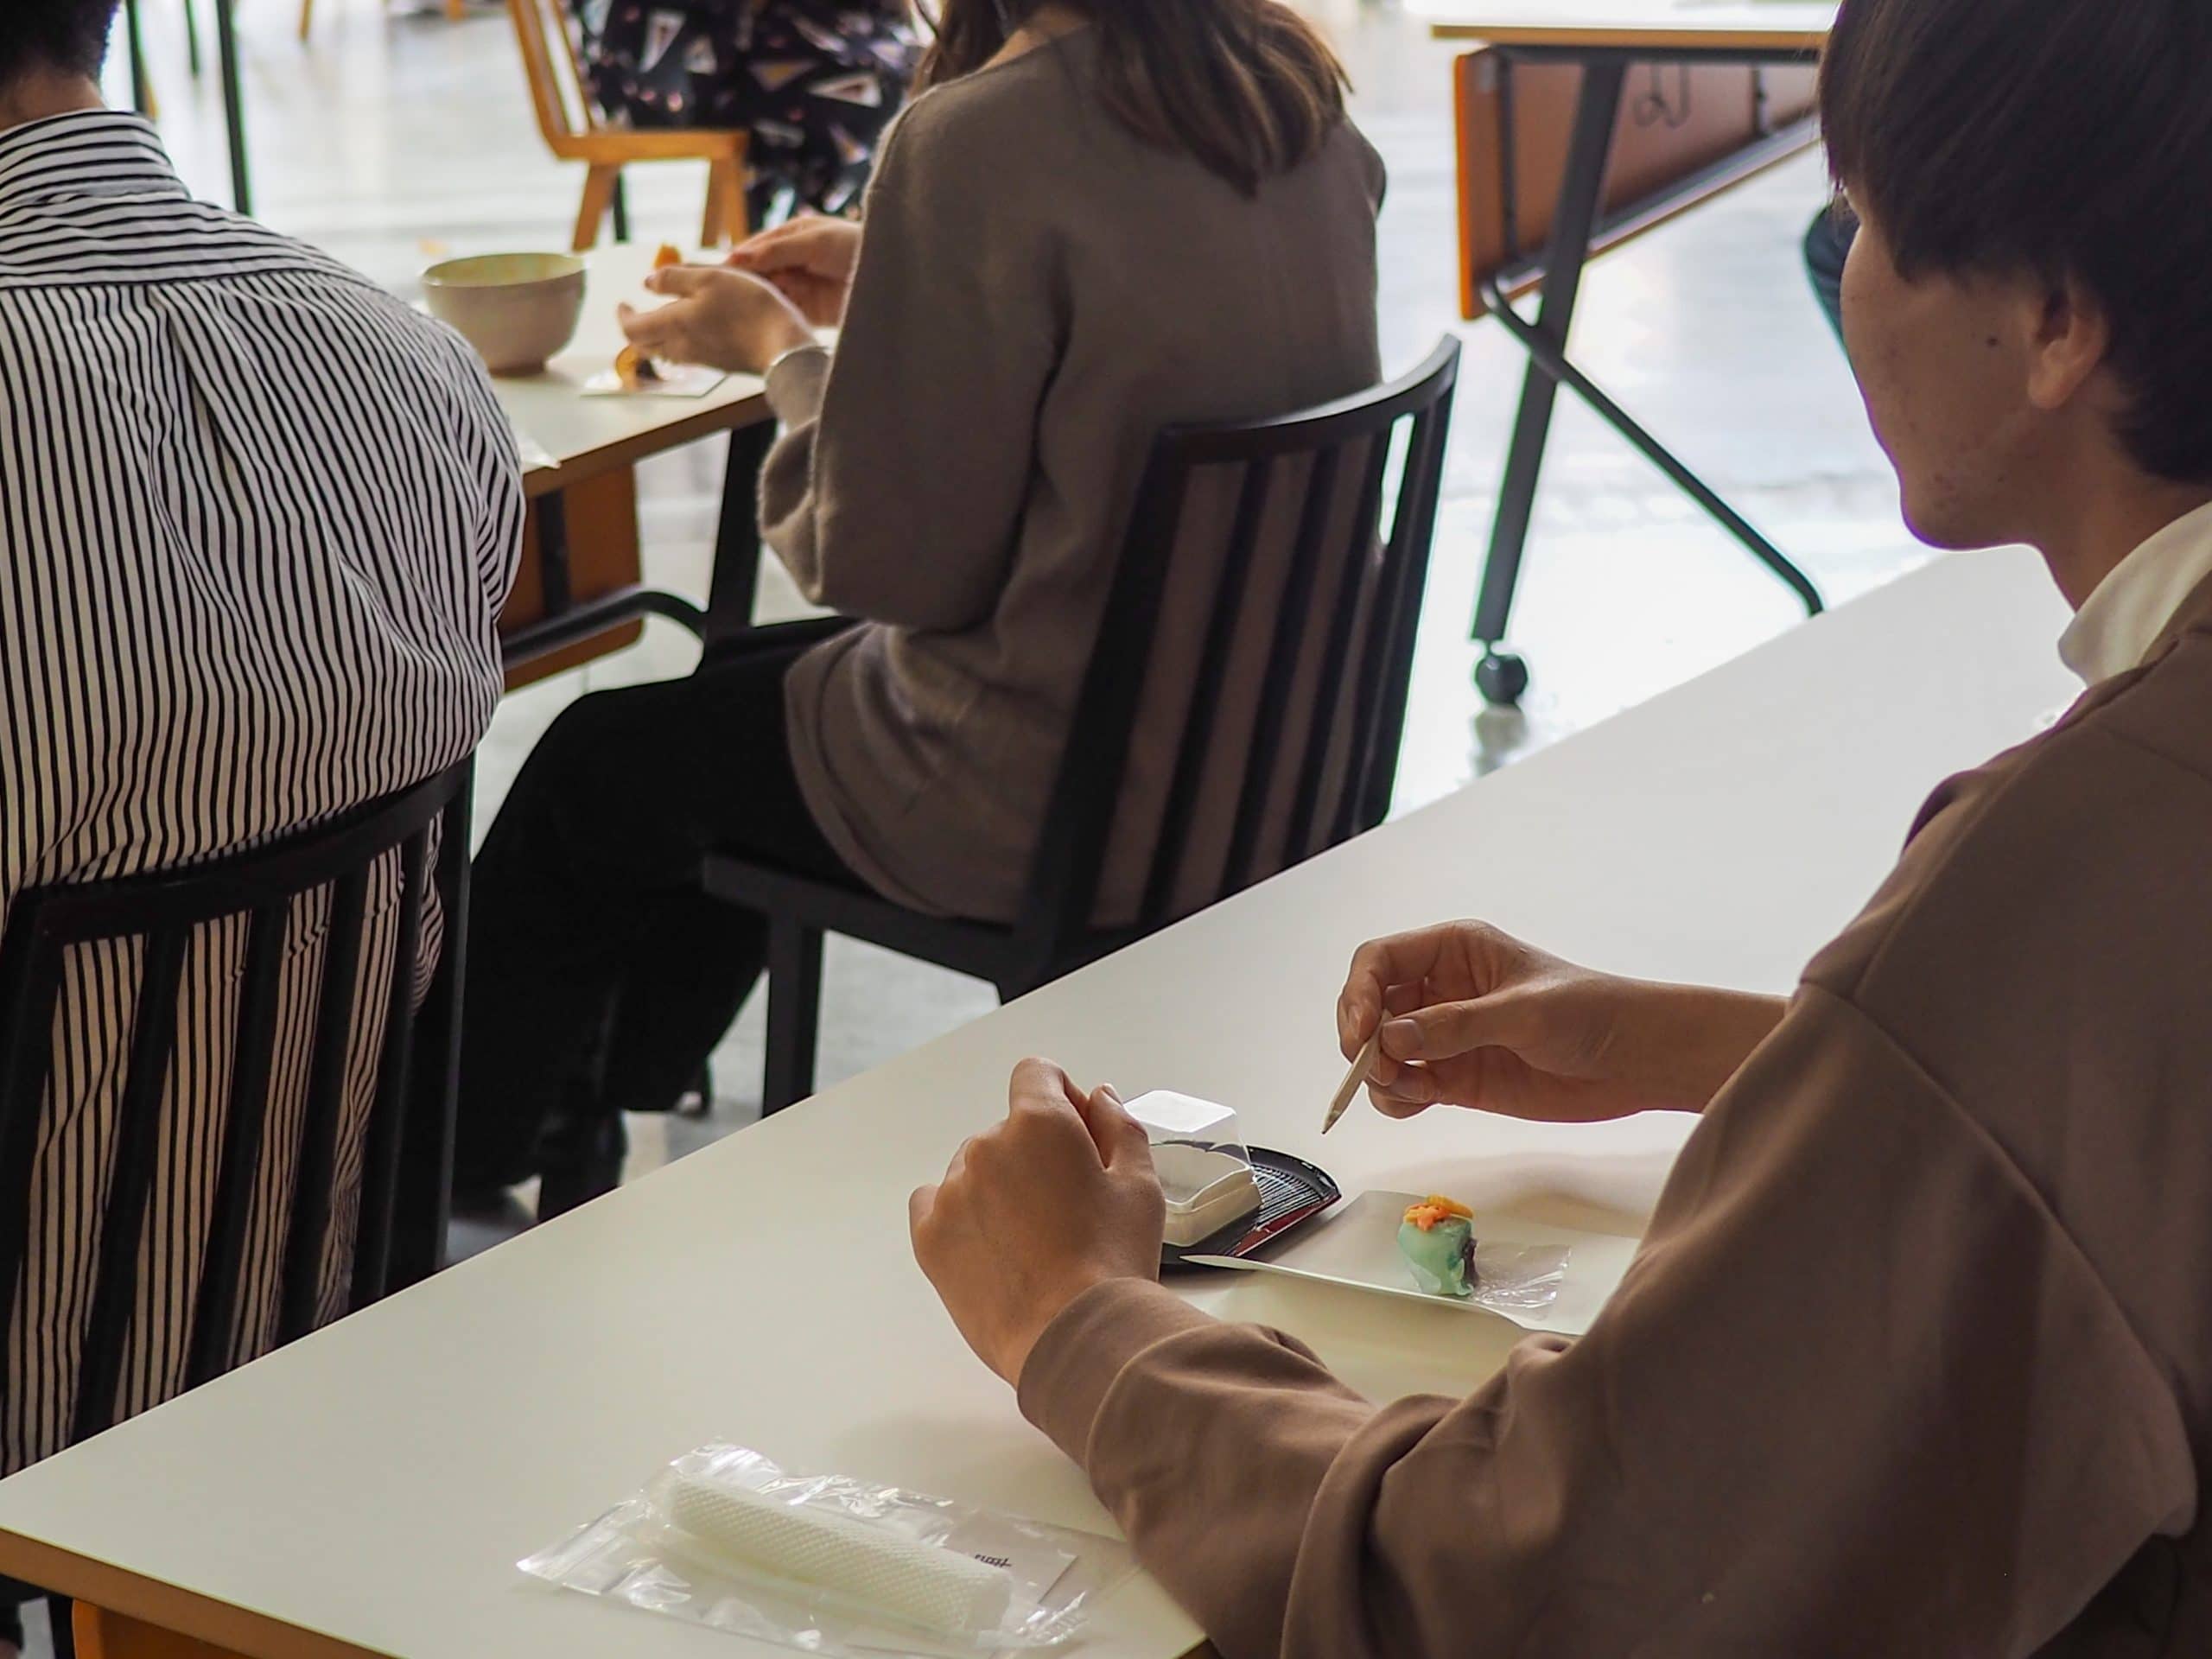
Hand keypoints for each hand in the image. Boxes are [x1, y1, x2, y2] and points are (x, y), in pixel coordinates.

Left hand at [617, 264, 814, 373]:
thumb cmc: (748, 308)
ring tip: (666, 317)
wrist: (784, 347)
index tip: (623, 303)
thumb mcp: (709, 279)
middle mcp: (681, 347)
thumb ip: (673, 279)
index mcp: (672, 325)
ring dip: (658, 336)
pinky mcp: (719, 362)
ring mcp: (701, 359)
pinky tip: (695, 327)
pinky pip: (688, 354)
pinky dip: (680, 340)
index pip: (631, 329)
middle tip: (638, 313)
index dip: (623, 316)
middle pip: (645, 346)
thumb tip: (647, 282)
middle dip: (636, 329)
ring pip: (665, 351)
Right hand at [728, 215, 861, 327]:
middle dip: (746, 285)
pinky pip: (785, 314)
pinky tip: (763, 323)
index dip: (738, 263)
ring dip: (759, 303)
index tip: (717, 276)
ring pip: (769, 296)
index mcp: (792, 237)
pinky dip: (775, 317)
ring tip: (742, 312)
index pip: (755, 249)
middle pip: (759, 274)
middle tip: (725, 298)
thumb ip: (776, 251)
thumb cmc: (856, 247)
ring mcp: (801, 287)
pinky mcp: (810, 313)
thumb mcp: (814, 242)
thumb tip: (735, 258)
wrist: (894, 278)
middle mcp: (793, 261)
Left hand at [910, 1059, 1165, 1384]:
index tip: (1078, 1134)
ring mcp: (951, 1192)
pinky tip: (993, 1245)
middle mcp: (986, 1146)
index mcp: (1039, 1123)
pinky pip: (935, 1202)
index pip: (1036, 1074)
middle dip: (1035, 1153)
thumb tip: (1098, 1097)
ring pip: (974, 1167)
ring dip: (999, 1185)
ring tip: (1034, 1239)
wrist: (1074, 1337)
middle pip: (1008, 1129)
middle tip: (1068, 1205)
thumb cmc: (1113, 1262)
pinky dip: (960, 1214)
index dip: (1062, 1097)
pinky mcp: (929, 1237)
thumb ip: (1119, 1126)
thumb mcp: (1141, 1184)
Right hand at [1337, 922, 1786, 1122]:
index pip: (1379, 960)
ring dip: (1378, 1073)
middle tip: (1374, 1067)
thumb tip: (1391, 1039)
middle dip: (1363, 1038)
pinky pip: (1406, 1087)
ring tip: (1405, 1088)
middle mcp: (1440, 990)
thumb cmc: (1590, 1013)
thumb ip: (1456, 1025)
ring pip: (1382, 1052)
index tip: (1360, 1032)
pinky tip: (1417, 1102)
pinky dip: (1397, 1098)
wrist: (1636, 1061)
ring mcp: (1445, 1037)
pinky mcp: (1456, 1079)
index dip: (1358, 992)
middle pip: (1371, 1007)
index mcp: (1453, 951)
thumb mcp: (1523, 1011)